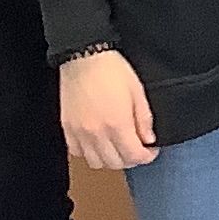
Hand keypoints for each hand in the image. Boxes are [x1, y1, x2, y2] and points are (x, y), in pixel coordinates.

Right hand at [60, 50, 156, 170]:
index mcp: (117, 124)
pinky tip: (98, 143)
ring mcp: (79, 132)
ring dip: (110, 159)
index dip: (147, 156)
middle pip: (116, 163)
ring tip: (117, 147)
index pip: (134, 156)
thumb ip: (144, 119)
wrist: (84, 56)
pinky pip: (77, 152)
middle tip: (137, 148)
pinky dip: (89, 153)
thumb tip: (148, 139)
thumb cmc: (112, 70)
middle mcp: (96, 133)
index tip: (151, 150)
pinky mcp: (67, 128)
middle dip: (130, 159)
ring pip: (96, 162)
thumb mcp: (137, 91)